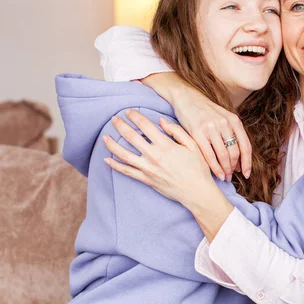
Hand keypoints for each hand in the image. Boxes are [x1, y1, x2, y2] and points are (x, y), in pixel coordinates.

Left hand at [102, 109, 217, 209]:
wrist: (196, 191)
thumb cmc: (198, 168)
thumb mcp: (193, 145)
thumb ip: (177, 131)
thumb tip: (161, 121)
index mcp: (166, 145)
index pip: (145, 126)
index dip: (135, 116)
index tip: (128, 111)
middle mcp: (154, 156)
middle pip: (131, 137)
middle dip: (120, 126)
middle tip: (113, 119)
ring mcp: (148, 169)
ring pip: (124, 155)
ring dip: (112, 144)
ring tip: (105, 137)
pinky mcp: (146, 179)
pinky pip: (127, 172)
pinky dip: (115, 166)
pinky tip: (107, 160)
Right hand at [142, 73, 251, 181]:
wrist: (186, 97)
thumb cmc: (206, 111)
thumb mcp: (224, 117)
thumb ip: (232, 133)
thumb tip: (238, 157)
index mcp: (234, 120)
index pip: (245, 145)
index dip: (247, 162)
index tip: (246, 174)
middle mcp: (225, 124)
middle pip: (234, 152)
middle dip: (234, 168)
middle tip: (231, 177)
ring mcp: (211, 128)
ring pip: (223, 155)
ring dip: (225, 169)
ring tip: (225, 177)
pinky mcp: (198, 132)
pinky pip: (209, 154)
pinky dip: (214, 167)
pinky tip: (217, 174)